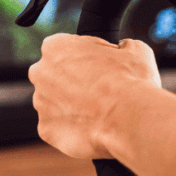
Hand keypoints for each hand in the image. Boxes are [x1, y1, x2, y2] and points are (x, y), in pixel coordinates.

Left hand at [28, 34, 160, 159]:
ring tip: (98, 112)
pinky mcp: (45, 130)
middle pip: (53, 76)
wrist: (129, 119)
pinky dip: (72, 128)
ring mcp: (40, 103)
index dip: (86, 57)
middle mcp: (40, 73)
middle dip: (71, 82)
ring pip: (54, 103)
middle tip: (98, 91)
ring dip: (70, 106)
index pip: (65, 47)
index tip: (101, 67)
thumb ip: (122, 45)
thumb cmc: (130, 81)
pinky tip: (92, 127)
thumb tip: (125, 47)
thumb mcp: (135, 50)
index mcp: (55, 46)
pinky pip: (58, 127)